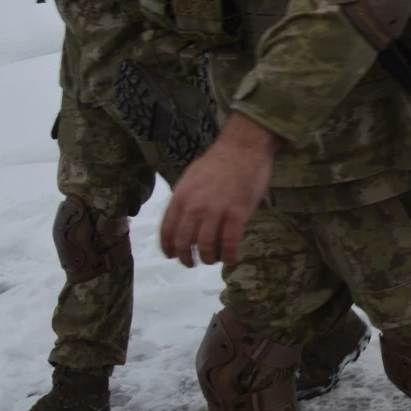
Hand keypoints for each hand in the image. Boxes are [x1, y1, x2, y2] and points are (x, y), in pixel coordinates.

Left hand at [160, 112, 278, 266]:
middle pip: (184, 243)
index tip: (172, 256)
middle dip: (187, 258)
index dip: (168, 248)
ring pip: (206, 246)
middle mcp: (194, 206)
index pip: (167, 230)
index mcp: (180, 197)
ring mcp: (216, 211)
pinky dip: (229, 256)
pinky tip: (232, 258)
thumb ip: (184, 198)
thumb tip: (182, 218)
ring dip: (209, 258)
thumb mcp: (190, 177)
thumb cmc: (218, 160)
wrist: (243, 147)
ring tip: (214, 259)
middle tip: (193, 263)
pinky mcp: (237, 214)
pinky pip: (229, 243)